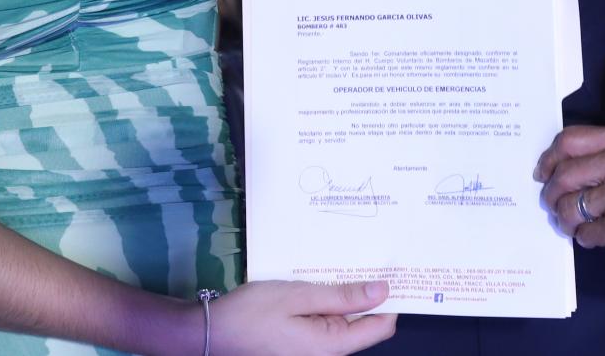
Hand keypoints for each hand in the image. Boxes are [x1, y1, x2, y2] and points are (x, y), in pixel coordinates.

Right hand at [208, 279, 395, 355]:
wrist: (213, 333)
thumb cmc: (253, 313)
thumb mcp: (299, 296)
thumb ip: (343, 296)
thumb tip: (383, 290)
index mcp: (331, 347)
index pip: (381, 327)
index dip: (391, 300)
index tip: (391, 270)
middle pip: (365, 326)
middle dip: (368, 295)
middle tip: (366, 258)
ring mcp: (315, 353)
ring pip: (345, 323)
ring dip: (346, 297)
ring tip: (340, 265)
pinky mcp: (303, 347)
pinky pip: (327, 325)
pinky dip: (328, 304)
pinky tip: (319, 282)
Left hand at [534, 123, 604, 274]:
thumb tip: (567, 165)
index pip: (570, 140)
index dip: (550, 158)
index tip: (544, 171)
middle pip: (564, 174)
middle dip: (551, 192)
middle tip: (551, 202)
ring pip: (569, 207)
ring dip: (564, 219)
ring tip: (571, 223)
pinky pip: (585, 233)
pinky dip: (585, 238)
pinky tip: (597, 236)